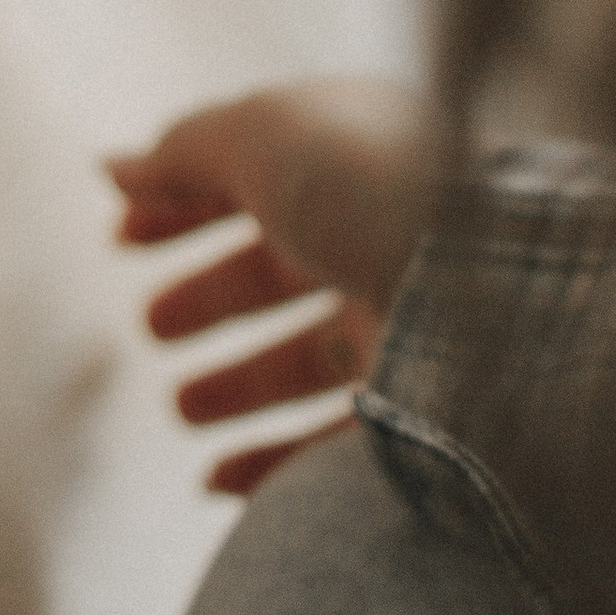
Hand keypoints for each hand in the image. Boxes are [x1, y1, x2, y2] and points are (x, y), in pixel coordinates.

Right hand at [108, 76, 437, 497]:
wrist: (504, 287)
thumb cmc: (378, 187)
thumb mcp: (264, 135)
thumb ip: (184, 151)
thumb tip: (112, 167)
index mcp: (355, 164)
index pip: (257, 180)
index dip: (184, 204)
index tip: (119, 238)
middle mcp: (388, 244)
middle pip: (285, 275)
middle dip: (214, 299)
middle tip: (152, 327)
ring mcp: (411, 334)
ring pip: (310, 366)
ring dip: (239, 387)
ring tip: (181, 410)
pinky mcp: (424, 422)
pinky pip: (334, 454)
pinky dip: (268, 468)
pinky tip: (214, 479)